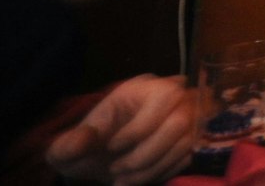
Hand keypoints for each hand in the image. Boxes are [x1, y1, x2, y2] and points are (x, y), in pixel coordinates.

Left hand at [45, 74, 194, 185]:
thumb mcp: (68, 148)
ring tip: (123, 180)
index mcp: (144, 87)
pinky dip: (163, 172)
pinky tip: (140, 178)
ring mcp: (190, 117)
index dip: (139, 128)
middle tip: (117, 170)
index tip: (111, 148)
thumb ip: (68, 145)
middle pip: (180, 121)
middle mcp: (176, 96)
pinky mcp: (196, 139)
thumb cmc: (89, 147)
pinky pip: (191, 156)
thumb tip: (81, 141)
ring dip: (152, 167)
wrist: (102, 160)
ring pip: (187, 142)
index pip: (163, 97)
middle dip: (146, 154)